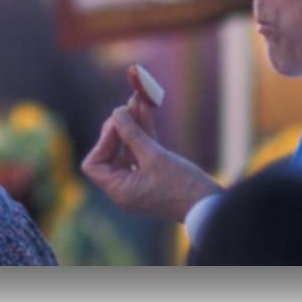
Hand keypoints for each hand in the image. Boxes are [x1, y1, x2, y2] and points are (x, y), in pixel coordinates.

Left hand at [81, 75, 216, 223]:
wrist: (207, 204)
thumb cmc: (181, 185)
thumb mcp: (155, 156)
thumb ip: (133, 134)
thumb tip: (116, 113)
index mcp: (120, 190)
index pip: (94, 164)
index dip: (103, 141)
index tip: (118, 123)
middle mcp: (125, 187)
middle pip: (110, 153)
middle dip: (118, 127)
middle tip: (127, 106)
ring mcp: (138, 180)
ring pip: (128, 147)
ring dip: (132, 123)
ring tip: (138, 97)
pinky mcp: (152, 173)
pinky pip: (142, 149)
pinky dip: (143, 130)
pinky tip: (146, 108)